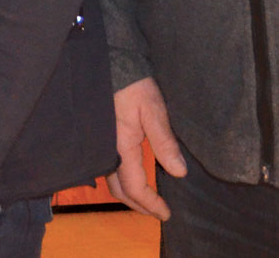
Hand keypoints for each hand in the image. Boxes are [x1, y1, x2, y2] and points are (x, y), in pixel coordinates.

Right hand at [108, 77, 186, 220]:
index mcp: (122, 148)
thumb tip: (179, 172)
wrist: (111, 64)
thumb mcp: (153, 110)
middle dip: (138, 205)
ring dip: (129, 193)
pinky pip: (108, 168)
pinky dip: (122, 180)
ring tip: (147, 197)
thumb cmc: (132, 86)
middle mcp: (107, 152)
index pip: (135, 187)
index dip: (151, 204)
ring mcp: (100, 146)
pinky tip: (132, 176)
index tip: (167, 214)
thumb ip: (165, 142)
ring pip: (112, 180)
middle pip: (119, 190)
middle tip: (157, 211)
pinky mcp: (99, 138)